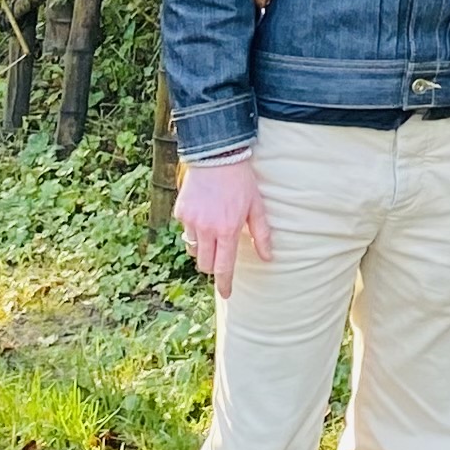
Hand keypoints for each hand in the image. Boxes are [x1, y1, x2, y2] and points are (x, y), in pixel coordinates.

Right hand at [176, 151, 270, 294]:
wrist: (216, 155)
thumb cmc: (241, 181)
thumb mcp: (256, 206)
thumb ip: (262, 234)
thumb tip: (268, 257)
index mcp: (227, 230)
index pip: (224, 267)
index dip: (224, 284)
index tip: (226, 294)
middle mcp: (207, 229)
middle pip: (205, 264)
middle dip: (213, 265)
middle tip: (220, 255)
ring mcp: (191, 221)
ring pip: (194, 249)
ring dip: (203, 247)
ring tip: (213, 230)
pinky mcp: (180, 212)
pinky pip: (186, 230)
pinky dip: (194, 229)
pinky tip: (204, 213)